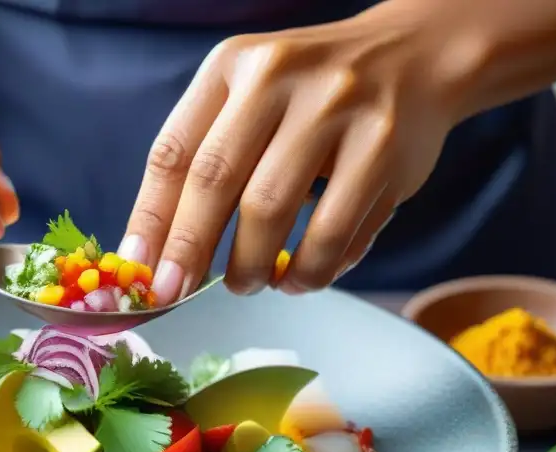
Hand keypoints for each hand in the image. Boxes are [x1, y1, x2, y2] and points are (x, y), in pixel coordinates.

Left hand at [121, 3, 462, 302]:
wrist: (416, 55)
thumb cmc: (310, 95)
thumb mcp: (250, 97)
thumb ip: (205, 158)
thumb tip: (156, 254)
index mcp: (233, 66)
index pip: (174, 152)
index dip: (150, 220)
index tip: (139, 271)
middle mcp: (280, 78)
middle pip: (216, 181)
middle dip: (190, 250)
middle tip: (177, 293)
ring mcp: (337, 110)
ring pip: (272, 210)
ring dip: (251, 266)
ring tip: (247, 284)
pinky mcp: (385, 148)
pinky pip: (335, 231)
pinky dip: (310, 270)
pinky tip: (299, 279)